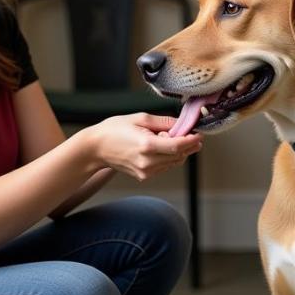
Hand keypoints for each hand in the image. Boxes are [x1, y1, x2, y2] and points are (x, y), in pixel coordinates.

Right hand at [87, 113, 201, 180]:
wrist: (96, 149)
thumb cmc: (114, 130)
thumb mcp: (140, 118)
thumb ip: (163, 122)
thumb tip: (181, 124)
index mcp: (147, 145)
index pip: (178, 146)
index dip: (192, 140)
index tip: (199, 134)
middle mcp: (147, 161)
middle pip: (179, 156)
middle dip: (187, 145)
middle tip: (189, 134)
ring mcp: (145, 171)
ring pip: (173, 163)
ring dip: (178, 152)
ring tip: (166, 138)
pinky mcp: (143, 176)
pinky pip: (164, 167)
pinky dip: (168, 158)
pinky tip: (159, 148)